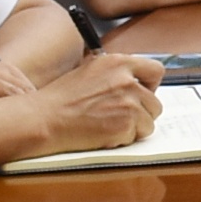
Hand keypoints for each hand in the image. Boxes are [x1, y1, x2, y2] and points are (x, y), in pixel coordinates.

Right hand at [31, 51, 165, 155]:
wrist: (44, 118)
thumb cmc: (61, 98)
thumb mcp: (90, 71)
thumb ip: (116, 73)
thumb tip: (136, 81)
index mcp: (119, 62)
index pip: (156, 70)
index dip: (150, 86)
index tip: (141, 94)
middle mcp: (127, 80)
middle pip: (155, 102)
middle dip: (141, 112)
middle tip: (120, 117)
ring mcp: (128, 103)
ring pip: (149, 122)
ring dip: (133, 127)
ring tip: (108, 125)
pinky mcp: (125, 125)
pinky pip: (136, 136)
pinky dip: (123, 139)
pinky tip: (103, 133)